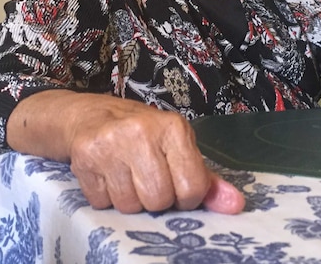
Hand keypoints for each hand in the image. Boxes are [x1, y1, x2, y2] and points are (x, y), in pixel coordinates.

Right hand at [7, 91, 244, 213]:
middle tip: (147, 180)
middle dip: (155, 199)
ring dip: (129, 199)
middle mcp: (142, 132)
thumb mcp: (177, 147)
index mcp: (173, 127)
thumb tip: (236, 204)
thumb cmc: (141, 134)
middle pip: (159, 200)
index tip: (175, 185)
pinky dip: (105, 196)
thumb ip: (206, 179)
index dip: (185, 197)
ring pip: (130, 205)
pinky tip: (106, 175)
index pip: (192, 187)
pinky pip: (102, 202)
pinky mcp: (84, 157)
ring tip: (125, 176)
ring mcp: (110, 144)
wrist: (88, 115)